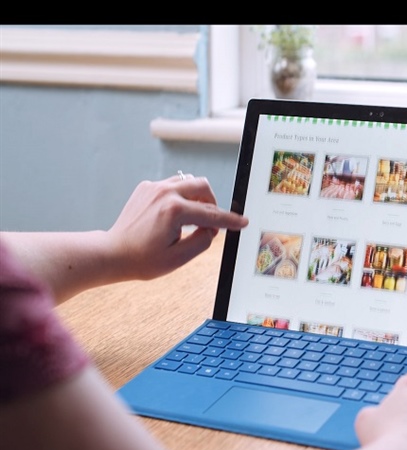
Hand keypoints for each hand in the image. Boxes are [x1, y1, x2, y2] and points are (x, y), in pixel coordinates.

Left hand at [107, 173, 247, 279]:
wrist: (112, 253)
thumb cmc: (141, 259)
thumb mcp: (178, 258)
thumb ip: (202, 242)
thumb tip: (211, 229)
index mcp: (174, 211)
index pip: (211, 214)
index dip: (229, 220)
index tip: (242, 222)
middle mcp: (164, 193)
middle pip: (202, 186)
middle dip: (212, 202)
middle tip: (210, 221)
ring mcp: (153, 188)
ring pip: (188, 182)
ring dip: (197, 197)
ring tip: (192, 218)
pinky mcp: (146, 188)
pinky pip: (172, 185)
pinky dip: (180, 196)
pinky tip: (175, 214)